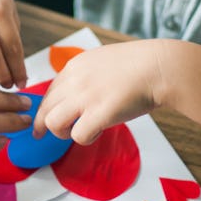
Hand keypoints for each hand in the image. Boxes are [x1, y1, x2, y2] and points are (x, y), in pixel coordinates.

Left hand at [32, 40, 164, 143]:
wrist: (160, 67)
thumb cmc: (140, 66)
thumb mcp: (103, 61)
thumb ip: (87, 75)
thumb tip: (79, 94)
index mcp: (75, 66)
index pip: (49, 91)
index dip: (46, 107)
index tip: (45, 117)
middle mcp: (74, 80)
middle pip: (44, 107)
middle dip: (41, 124)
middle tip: (41, 135)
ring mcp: (85, 97)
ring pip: (52, 122)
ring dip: (61, 132)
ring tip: (75, 133)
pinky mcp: (98, 114)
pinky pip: (77, 135)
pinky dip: (85, 138)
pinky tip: (97, 133)